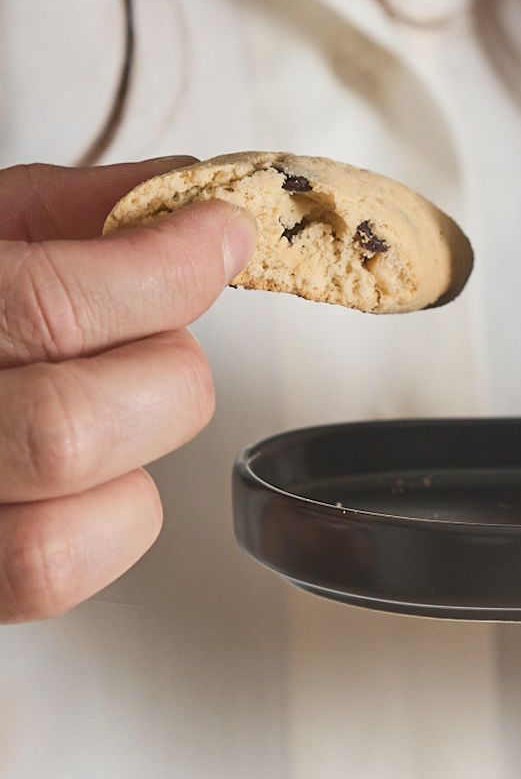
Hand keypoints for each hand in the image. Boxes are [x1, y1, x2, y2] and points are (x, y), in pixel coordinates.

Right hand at [0, 159, 256, 622]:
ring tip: (123, 403)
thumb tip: (185, 196)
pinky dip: (111, 522)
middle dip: (161, 374)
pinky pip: (47, 581)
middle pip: (65, 432)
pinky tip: (96, 468)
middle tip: (164, 333)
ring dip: (134, 465)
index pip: (45, 307)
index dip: (161, 271)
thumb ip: (70, 210)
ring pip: (53, 545)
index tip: (216, 238)